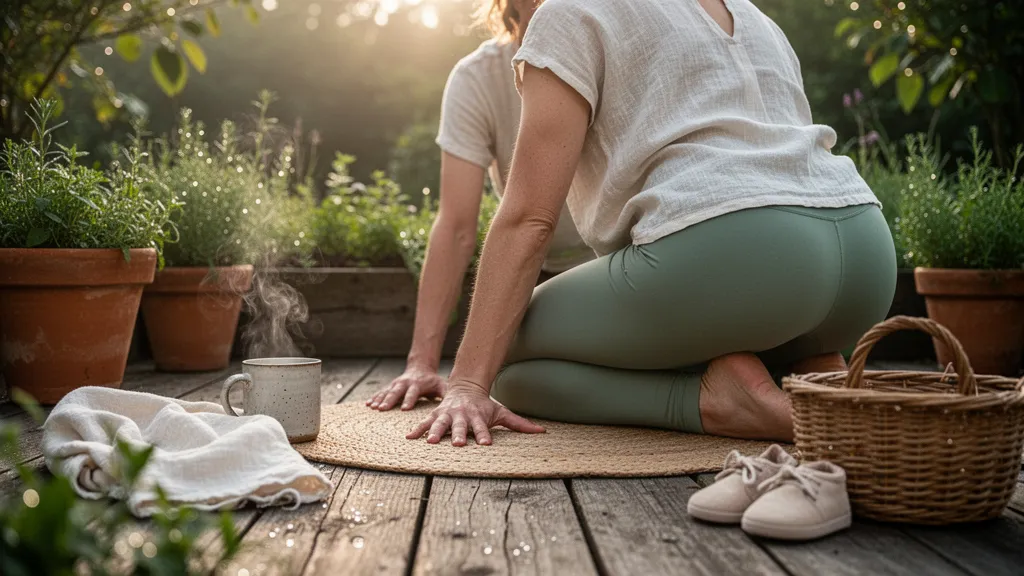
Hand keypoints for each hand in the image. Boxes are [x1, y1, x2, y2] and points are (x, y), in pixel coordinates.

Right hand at [367, 365, 446, 410]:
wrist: (420, 368)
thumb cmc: (432, 381)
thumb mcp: (440, 384)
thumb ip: (445, 392)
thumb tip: (453, 401)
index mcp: (417, 384)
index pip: (413, 393)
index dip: (409, 400)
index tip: (404, 409)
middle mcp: (405, 383)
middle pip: (396, 392)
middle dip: (389, 400)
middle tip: (383, 409)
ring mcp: (396, 384)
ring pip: (387, 391)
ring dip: (379, 399)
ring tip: (373, 407)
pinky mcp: (390, 386)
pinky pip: (381, 392)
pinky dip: (374, 397)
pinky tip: (367, 404)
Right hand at [406, 381, 544, 445]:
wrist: (465, 387)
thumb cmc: (485, 405)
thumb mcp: (502, 412)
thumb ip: (519, 424)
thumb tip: (541, 432)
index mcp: (477, 417)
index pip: (482, 427)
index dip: (483, 434)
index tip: (485, 444)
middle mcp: (461, 416)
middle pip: (460, 426)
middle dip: (458, 435)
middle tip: (458, 444)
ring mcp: (447, 415)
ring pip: (440, 424)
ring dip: (435, 432)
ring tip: (431, 441)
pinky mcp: (436, 415)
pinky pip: (424, 423)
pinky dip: (417, 430)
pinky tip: (409, 438)